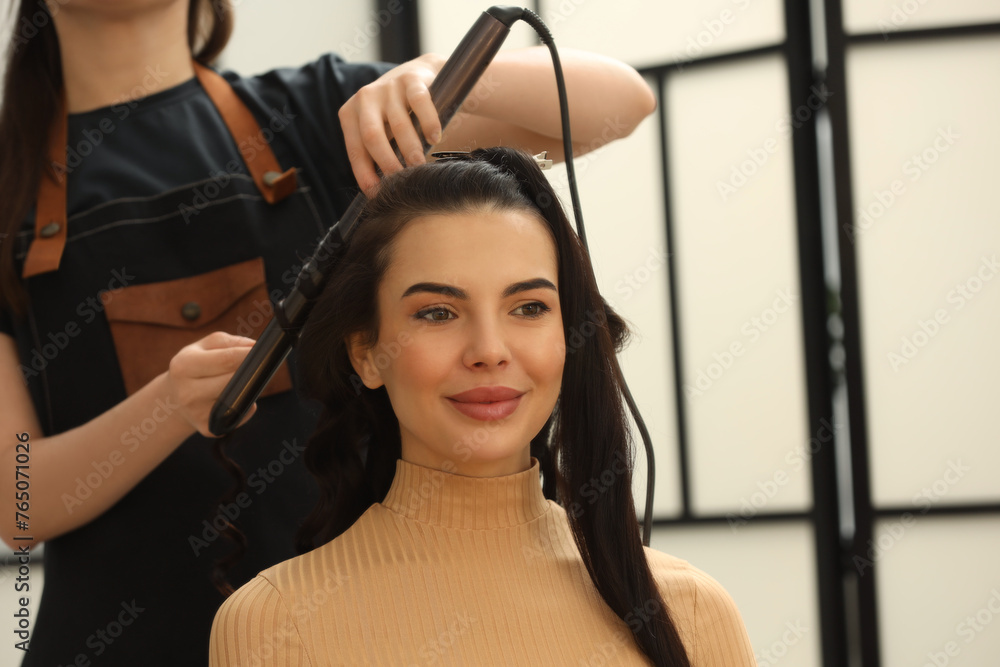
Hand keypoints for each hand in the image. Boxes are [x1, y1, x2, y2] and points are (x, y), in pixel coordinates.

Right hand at [164, 332, 258, 436]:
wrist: (173, 400)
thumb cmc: (194, 367)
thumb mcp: (203, 347)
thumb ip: (229, 342)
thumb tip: (255, 347)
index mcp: (184, 366)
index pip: (227, 359)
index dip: (249, 355)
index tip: (264, 351)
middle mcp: (188, 393)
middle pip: (234, 381)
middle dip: (250, 372)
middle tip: (259, 366)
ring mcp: (198, 413)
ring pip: (238, 399)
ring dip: (248, 389)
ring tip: (246, 380)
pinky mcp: (209, 429)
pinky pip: (239, 415)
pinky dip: (245, 407)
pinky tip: (238, 399)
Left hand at [339, 54, 445, 194]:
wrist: (419, 74)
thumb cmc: (395, 113)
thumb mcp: (379, 129)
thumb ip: (374, 152)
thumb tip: (378, 191)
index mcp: (350, 113)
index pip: (355, 149)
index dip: (365, 174)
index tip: (378, 194)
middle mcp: (365, 98)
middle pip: (372, 136)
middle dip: (387, 163)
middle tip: (402, 181)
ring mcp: (388, 87)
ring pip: (398, 123)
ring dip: (410, 149)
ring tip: (420, 166)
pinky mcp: (411, 79)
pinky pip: (420, 103)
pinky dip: (428, 123)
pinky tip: (435, 138)